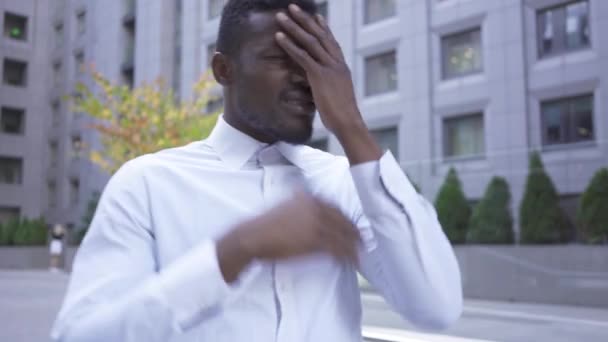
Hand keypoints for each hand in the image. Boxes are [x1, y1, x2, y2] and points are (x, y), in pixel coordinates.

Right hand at [217, 191, 359, 282]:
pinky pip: (335, 249)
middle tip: (363, 240)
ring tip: (359, 253)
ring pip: (342, 236)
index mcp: (309, 199)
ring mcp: (315, 226)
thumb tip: (303, 193)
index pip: (336, 209)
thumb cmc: (266, 223)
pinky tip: (349, 260)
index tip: (353, 226)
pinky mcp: (313, 243)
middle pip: (343, 221)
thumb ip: (298, 199)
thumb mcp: (284, 204)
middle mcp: (315, 210)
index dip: (347, 219)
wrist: (254, 236)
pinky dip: (345, 255)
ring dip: (353, 246)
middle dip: (355, 232)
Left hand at [275, 5, 381, 164]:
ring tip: (280, 16)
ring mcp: (329, 68)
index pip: (332, 43)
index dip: (323, 28)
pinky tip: (278, 37)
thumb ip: (329, 87)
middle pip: (320, 35)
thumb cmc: (342, 116)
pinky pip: (302, 56)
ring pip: (310, 41)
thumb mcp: (337, 96)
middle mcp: (337, 63)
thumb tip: (322, 88)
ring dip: (293, 27)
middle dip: (304, 20)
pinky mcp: (319, 75)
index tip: (316, 16)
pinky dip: (289, 45)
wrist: (348, 123)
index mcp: (342, 68)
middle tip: (292, 7)